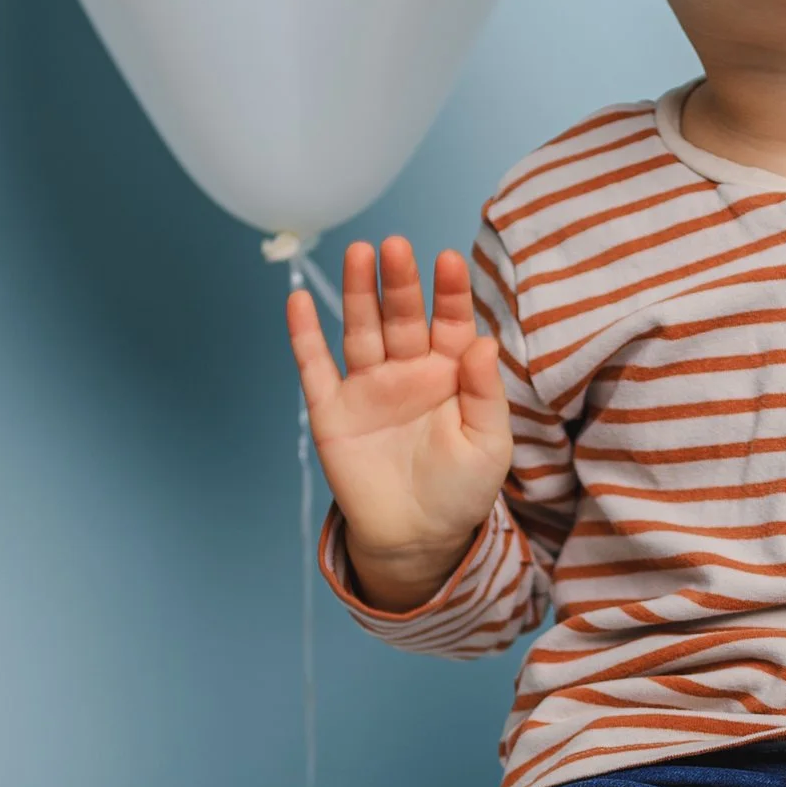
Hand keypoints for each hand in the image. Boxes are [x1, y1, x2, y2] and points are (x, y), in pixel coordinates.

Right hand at [286, 236, 513, 611]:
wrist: (417, 539)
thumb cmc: (461, 490)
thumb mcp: (488, 445)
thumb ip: (487, 394)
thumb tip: (486, 341)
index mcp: (450, 372)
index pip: (450, 321)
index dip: (449, 292)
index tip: (448, 261)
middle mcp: (407, 370)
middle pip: (402, 315)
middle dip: (400, 282)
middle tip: (396, 246)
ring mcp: (368, 386)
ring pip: (361, 330)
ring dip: (358, 293)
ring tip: (358, 253)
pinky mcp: (332, 410)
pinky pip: (315, 366)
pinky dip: (304, 335)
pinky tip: (297, 301)